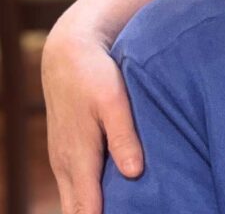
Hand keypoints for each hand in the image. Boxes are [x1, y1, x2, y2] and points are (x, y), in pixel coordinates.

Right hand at [42, 17, 141, 213]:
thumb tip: (134, 172)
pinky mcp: (65, 152)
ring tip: (127, 209)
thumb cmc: (94, 75)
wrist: (68, 54)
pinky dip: (89, 197)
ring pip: (74, 200)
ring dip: (94, 209)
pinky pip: (75, 186)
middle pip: (78, 211)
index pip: (86, 210)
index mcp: (78, 158)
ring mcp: (62, 160)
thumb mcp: (114, 101)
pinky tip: (111, 198)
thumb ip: (123, 136)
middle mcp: (65, 166)